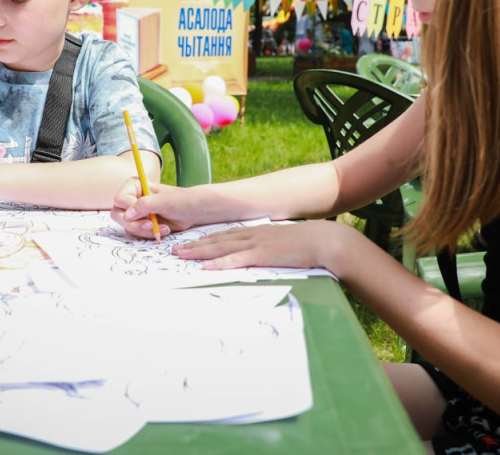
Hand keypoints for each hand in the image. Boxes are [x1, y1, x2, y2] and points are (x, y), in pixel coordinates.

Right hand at [111, 178, 201, 238]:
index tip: (146, 213)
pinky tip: (163, 230)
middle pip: (118, 215)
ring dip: (144, 231)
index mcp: (134, 186)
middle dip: (135, 224)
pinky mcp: (141, 223)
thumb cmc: (180, 200)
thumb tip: (127, 215)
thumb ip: (145, 205)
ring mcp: (135, 212)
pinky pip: (136, 233)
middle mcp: (131, 198)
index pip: (120, 200)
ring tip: (162, 227)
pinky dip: (149, 234)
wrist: (192, 210)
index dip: (130, 209)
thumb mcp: (163, 201)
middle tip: (150, 225)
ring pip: (127, 226)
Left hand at [171, 220, 352, 270]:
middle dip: (196, 245)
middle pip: (218, 240)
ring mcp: (256, 243)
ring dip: (199, 252)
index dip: (207, 239)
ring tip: (181, 256)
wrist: (324, 240)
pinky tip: (205, 267)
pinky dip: (219, 263)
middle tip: (176, 249)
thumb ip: (272, 248)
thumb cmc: (308, 244)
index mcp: (258, 232)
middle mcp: (253, 235)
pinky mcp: (262, 254)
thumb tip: (267, 255)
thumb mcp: (285, 244)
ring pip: (221, 247)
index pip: (226, 235)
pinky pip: (236, 260)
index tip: (192, 243)